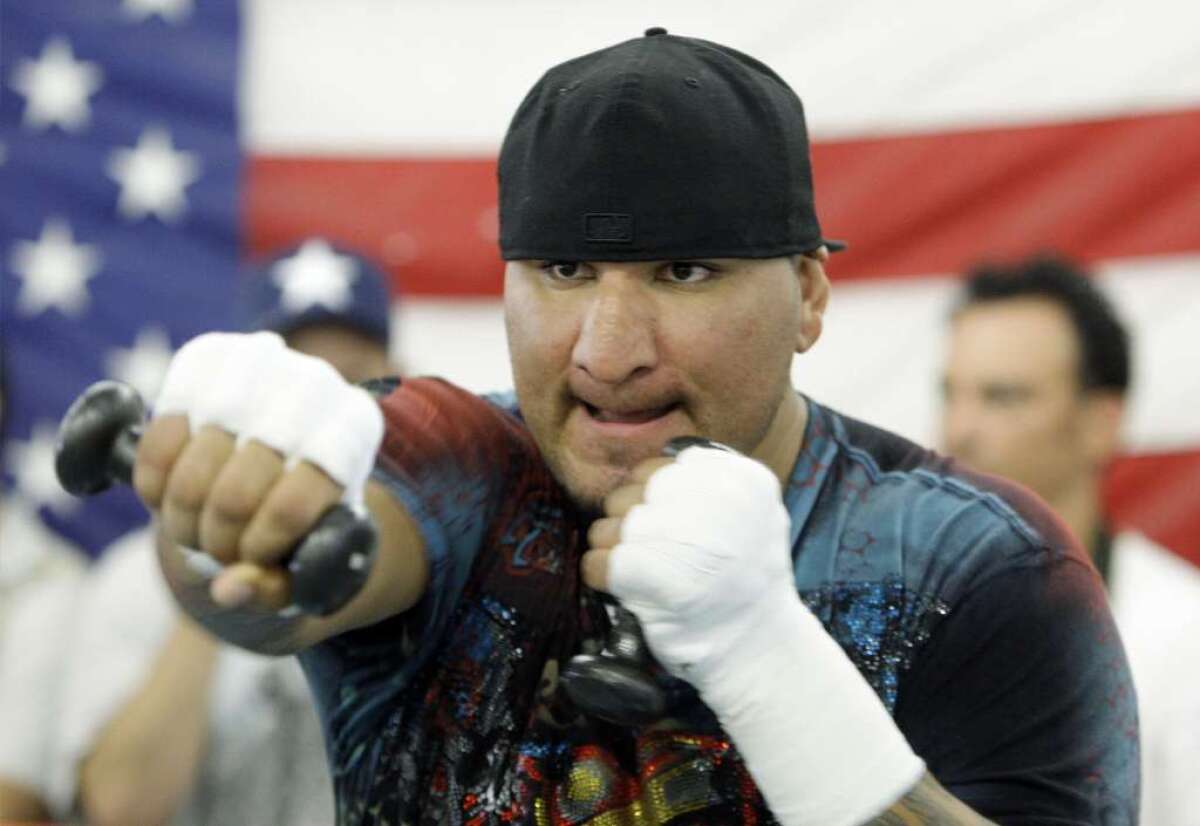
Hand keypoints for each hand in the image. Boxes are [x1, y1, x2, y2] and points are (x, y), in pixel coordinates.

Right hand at [133, 332, 382, 610]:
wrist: (279, 451)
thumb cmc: (303, 516)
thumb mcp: (309, 557)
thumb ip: (279, 584)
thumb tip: (230, 589)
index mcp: (356, 430)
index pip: (292, 503)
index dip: (260, 545)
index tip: (253, 560)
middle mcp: (314, 385)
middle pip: (235, 492)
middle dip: (216, 540)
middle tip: (220, 551)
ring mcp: (260, 364)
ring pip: (190, 469)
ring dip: (182, 519)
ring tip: (197, 529)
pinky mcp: (206, 357)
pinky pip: (158, 435)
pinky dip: (153, 483)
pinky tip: (170, 494)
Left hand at [582, 442, 795, 684]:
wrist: (759, 650)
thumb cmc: (747, 584)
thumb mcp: (756, 515)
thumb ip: (714, 481)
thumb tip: (654, 468)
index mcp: (741, 479)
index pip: (667, 467)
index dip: (659, 500)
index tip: (673, 530)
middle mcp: (712, 498)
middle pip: (633, 491)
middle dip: (633, 523)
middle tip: (658, 558)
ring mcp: (678, 534)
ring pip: (608, 523)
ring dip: (616, 551)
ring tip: (648, 576)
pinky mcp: (646, 571)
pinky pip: (597, 560)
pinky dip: (603, 578)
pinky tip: (631, 592)